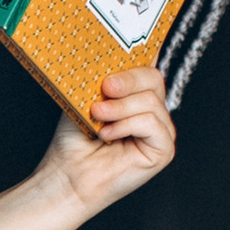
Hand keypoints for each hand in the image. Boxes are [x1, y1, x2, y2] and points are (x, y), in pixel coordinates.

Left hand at [36, 61, 175, 217]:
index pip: (147, 66)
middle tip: (104, 89)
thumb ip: (104, 78)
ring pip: (151, 101)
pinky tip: (108, 135)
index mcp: (135, 95)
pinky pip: (152, 123)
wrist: (67, 174)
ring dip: (120, 108)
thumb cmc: (73, 141)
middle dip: (127, 81)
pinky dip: (127, 125)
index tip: (121, 54)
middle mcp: (151, 110)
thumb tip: (112, 58)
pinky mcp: (163, 149)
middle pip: (153, 78)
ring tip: (98, 117)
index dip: (138, 58)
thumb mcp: (85, 98)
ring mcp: (160, 129)